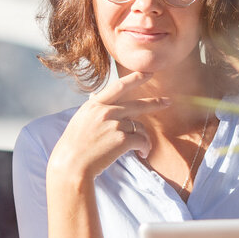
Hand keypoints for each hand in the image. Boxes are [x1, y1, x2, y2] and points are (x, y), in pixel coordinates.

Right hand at [47, 71, 169, 180]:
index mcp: (94, 105)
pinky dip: (144, 148)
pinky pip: (141, 141)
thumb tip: (95, 96)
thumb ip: (94, 109)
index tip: (148, 72)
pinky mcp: (121, 139)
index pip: (118, 86)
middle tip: (167, 101)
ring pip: (140, 127)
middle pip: (137, 104)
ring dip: (144, 139)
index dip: (135, 78)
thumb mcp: (80, 120)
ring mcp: (114, 124)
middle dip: (155, 102)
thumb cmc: (74, 146)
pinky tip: (142, 154)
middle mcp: (105, 111)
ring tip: (142, 149)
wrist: (70, 164)